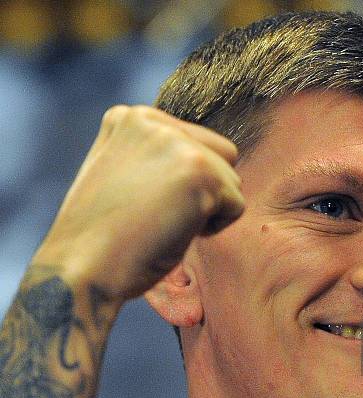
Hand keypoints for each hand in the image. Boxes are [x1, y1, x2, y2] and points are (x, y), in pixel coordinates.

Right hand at [33, 105, 243, 301]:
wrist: (82, 270)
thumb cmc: (101, 236)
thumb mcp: (121, 174)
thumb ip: (154, 155)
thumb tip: (208, 159)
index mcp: (132, 118)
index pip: (195, 141)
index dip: (184, 182)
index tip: (147, 204)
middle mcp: (156, 122)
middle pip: (222, 154)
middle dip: (206, 190)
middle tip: (161, 216)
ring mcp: (179, 145)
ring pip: (232, 180)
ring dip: (210, 210)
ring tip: (164, 225)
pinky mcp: (201, 173)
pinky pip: (236, 205)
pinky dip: (216, 228)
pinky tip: (175, 234)